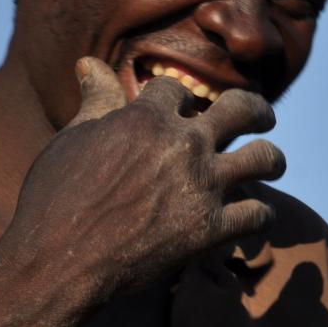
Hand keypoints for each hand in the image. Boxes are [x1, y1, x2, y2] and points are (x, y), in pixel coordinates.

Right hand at [0, 58, 284, 305]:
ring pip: (266, 157)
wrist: (55, 265)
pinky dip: (261, 215)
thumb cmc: (55, 199)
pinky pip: (259, 213)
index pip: (177, 89)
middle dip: (257, 110)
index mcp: (147, 118)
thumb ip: (96, 101)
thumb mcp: (72, 140)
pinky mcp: (212, 229)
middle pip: (243, 108)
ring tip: (271, 163)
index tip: (178, 109)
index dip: (176, 98)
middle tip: (263, 117)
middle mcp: (184, 145)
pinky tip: (255, 216)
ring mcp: (202, 186)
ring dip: (272, 159)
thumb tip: (89, 61)